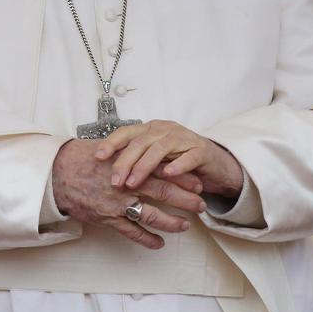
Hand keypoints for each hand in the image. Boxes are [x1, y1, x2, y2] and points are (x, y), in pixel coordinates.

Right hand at [51, 138, 207, 249]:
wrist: (55, 174)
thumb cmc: (79, 157)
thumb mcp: (106, 147)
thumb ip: (128, 149)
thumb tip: (146, 146)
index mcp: (128, 163)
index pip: (162, 169)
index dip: (182, 177)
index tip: (198, 182)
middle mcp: (126, 184)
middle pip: (163, 192)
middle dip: (185, 199)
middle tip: (201, 204)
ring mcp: (117, 203)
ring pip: (151, 216)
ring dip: (171, 222)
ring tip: (185, 225)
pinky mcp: (107, 218)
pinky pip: (131, 232)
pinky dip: (147, 239)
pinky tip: (159, 243)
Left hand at [95, 120, 244, 198]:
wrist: (215, 164)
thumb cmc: (179, 161)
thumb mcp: (154, 158)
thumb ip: (136, 158)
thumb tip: (106, 168)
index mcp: (152, 129)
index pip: (127, 131)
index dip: (112, 142)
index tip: (97, 157)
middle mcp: (166, 130)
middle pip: (141, 141)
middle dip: (125, 161)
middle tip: (114, 180)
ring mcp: (184, 139)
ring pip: (161, 148)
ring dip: (144, 166)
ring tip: (133, 182)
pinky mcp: (201, 151)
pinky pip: (188, 157)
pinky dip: (177, 165)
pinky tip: (168, 174)